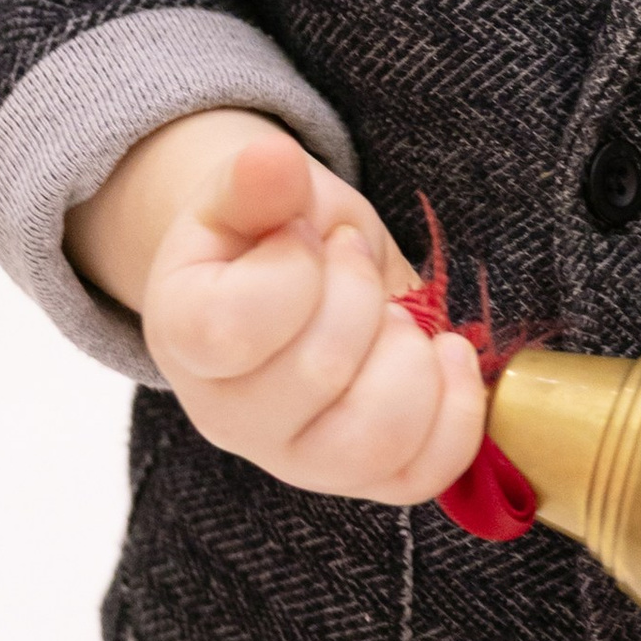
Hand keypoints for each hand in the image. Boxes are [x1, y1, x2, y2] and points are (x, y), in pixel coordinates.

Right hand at [70, 113, 486, 506]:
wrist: (294, 283)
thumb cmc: (271, 233)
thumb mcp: (259, 191)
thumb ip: (258, 178)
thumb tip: (272, 161)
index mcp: (183, 335)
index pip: (236, 327)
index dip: (297, 269)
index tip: (312, 235)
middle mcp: (227, 416)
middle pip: (318, 375)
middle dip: (361, 294)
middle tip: (355, 262)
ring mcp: (295, 459)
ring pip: (374, 439)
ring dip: (411, 358)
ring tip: (398, 317)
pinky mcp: (361, 478)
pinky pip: (423, 475)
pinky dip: (457, 410)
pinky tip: (445, 352)